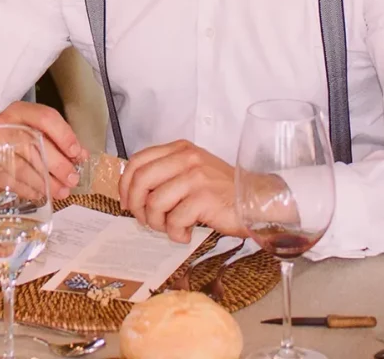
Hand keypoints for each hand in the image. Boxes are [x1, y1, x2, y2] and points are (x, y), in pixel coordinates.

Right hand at [0, 102, 82, 201]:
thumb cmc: (15, 143)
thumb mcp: (35, 132)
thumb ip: (58, 141)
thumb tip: (80, 155)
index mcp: (19, 112)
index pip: (45, 117)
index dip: (64, 136)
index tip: (77, 153)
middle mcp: (3, 125)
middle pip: (35, 144)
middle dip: (58, 164)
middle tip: (72, 178)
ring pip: (24, 166)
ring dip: (47, 182)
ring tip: (62, 191)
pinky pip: (13, 183)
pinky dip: (31, 190)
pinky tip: (42, 194)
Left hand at [119, 140, 241, 241]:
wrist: (258, 200)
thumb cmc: (224, 191)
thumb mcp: (193, 172)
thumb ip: (168, 174)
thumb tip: (136, 194)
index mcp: (180, 149)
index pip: (138, 161)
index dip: (126, 184)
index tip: (126, 202)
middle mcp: (186, 159)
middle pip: (141, 180)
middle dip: (136, 206)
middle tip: (144, 220)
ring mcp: (195, 177)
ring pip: (155, 203)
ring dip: (157, 223)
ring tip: (170, 229)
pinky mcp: (204, 198)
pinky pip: (174, 220)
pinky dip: (175, 233)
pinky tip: (185, 234)